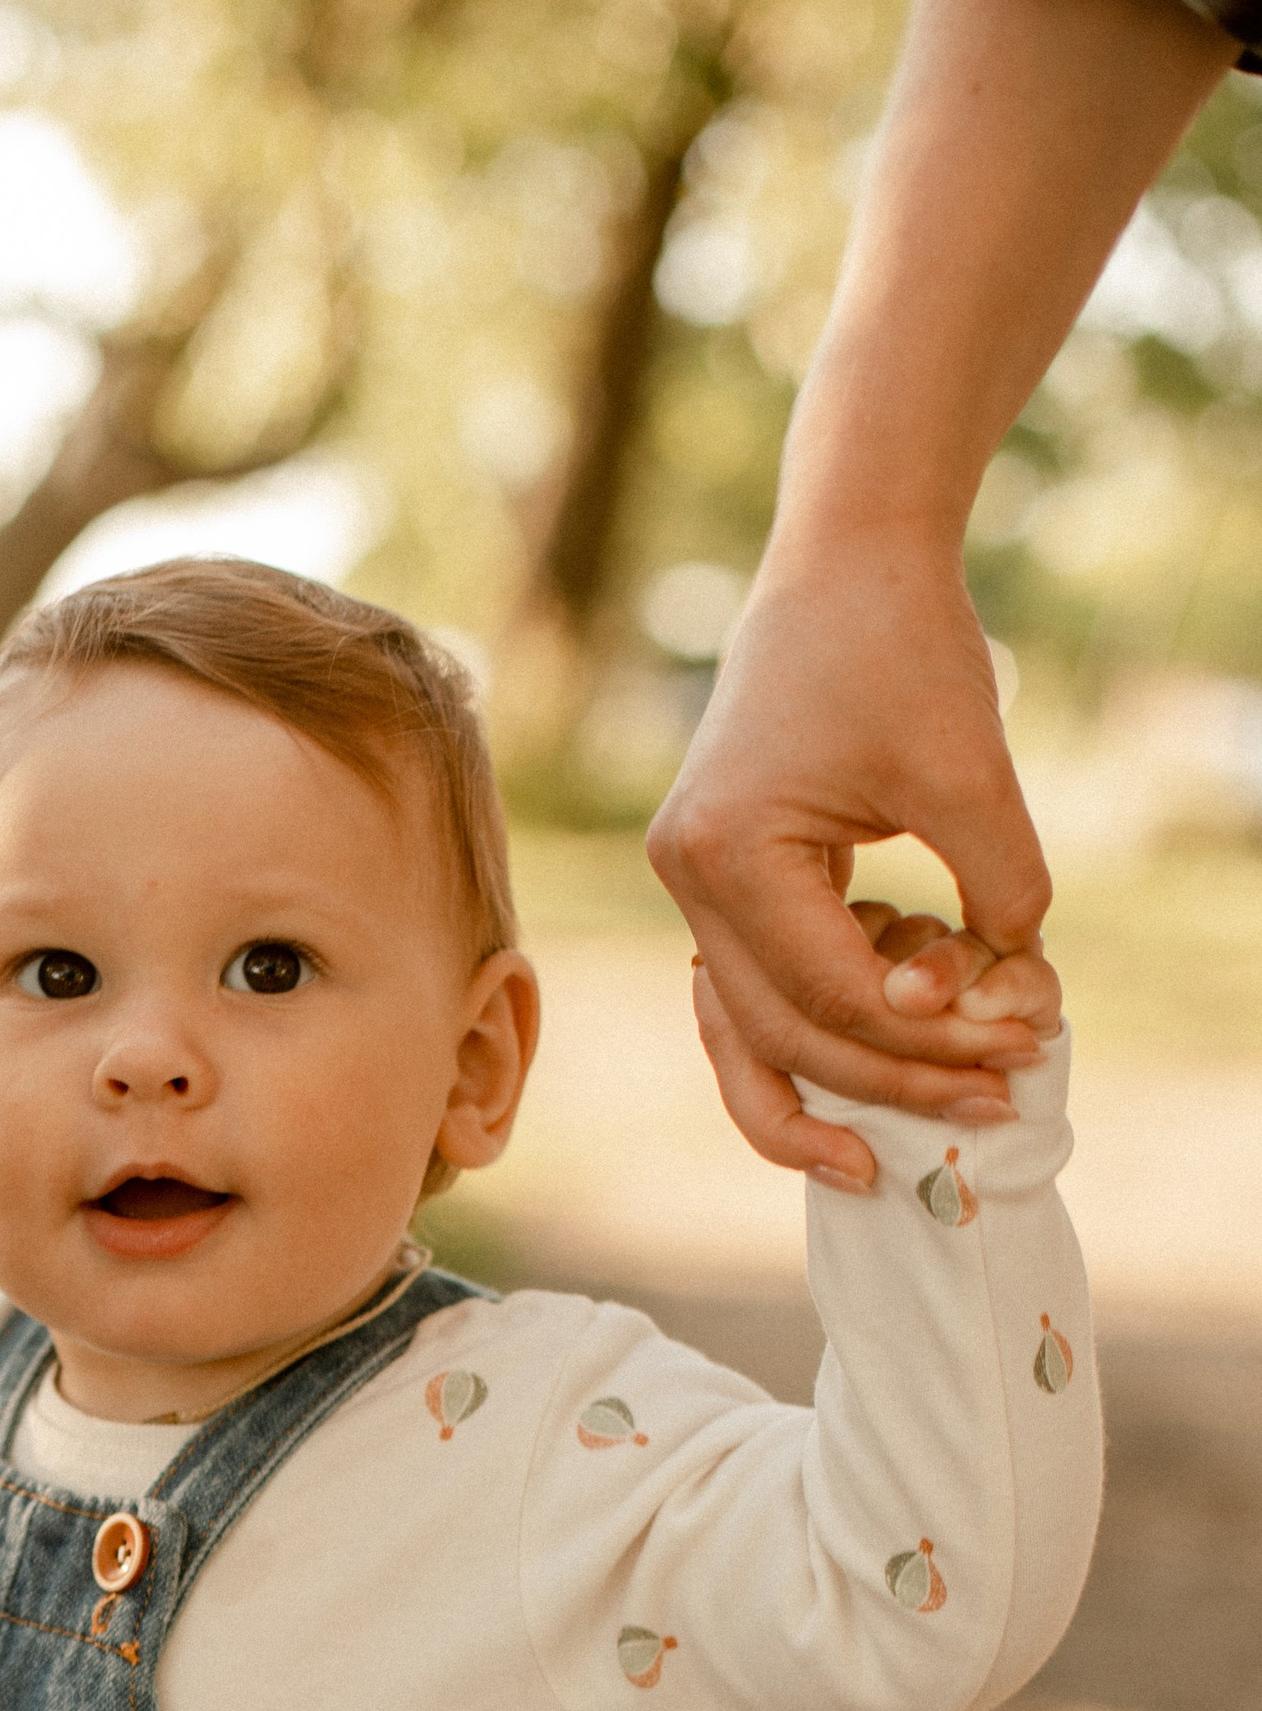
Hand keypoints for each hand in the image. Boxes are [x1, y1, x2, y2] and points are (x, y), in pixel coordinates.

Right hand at [649, 538, 1058, 1190]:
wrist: (847, 558)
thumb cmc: (900, 643)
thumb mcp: (968, 768)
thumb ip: (998, 889)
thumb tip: (1011, 996)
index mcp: (725, 852)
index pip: (827, 994)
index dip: (926, 1036)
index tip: (1020, 1042)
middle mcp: (688, 881)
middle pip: (780, 1035)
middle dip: (889, 1078)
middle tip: (993, 1098)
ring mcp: (696, 885)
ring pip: (745, 1038)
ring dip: (827, 1092)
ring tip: (891, 1152)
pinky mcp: (726, 881)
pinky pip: (757, 995)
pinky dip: (812, 1038)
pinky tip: (879, 1066)